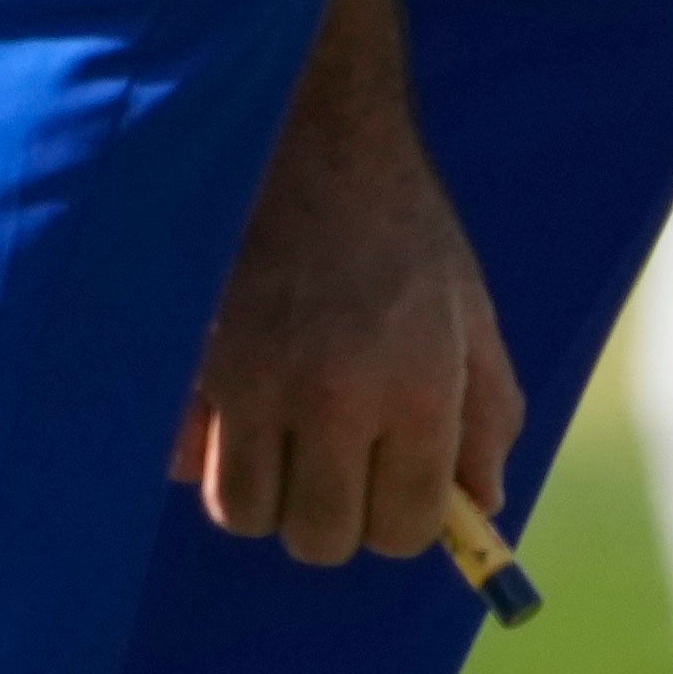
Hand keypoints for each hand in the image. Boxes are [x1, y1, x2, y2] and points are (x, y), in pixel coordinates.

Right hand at [172, 0, 519, 573]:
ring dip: (267, 490)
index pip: (401, 527)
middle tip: (339, 464)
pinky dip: (206, 450)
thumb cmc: (399, 228)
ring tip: (286, 433)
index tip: (396, 492)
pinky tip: (232, 402)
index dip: (402, 522)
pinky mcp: (190, 361)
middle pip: (319, 539)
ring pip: (246, 514)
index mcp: (419, 386)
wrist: (310, 135)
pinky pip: (185, 463)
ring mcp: (253, 381)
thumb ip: (487, 417)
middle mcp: (335, 395)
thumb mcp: (469, 315)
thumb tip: (480, 510)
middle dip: (334, 517)